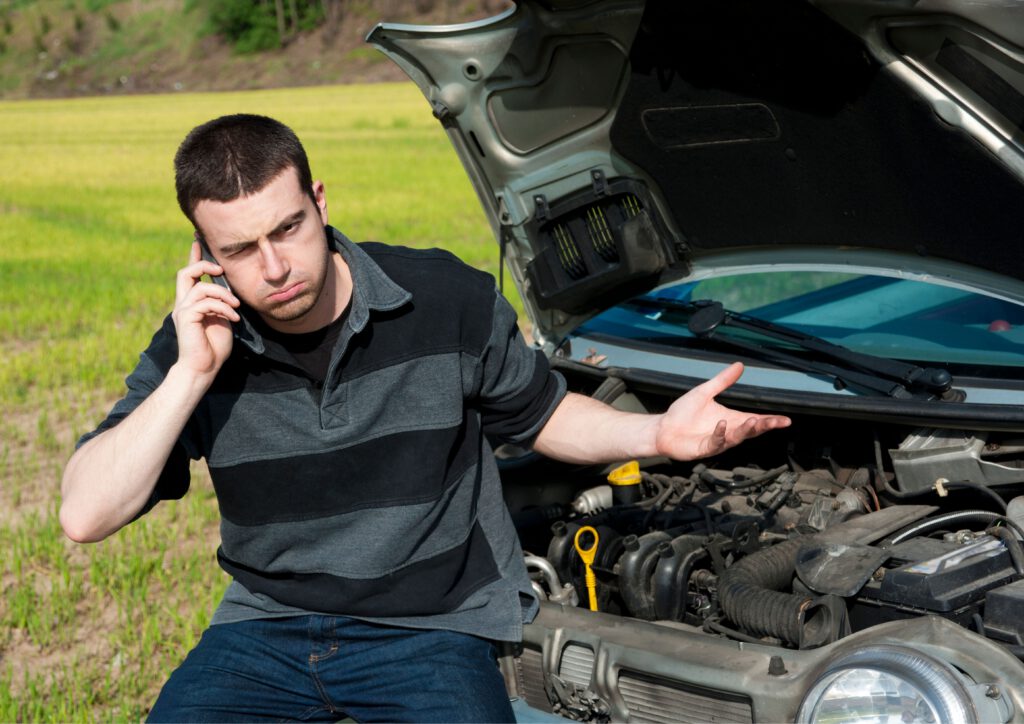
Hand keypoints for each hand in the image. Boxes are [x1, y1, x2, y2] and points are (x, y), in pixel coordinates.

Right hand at [171, 241, 239, 378]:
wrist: (203, 368)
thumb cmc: (214, 347)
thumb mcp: (222, 319)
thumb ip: (222, 304)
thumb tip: (230, 291)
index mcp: (192, 302)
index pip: (190, 274)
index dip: (194, 256)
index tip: (198, 240)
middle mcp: (184, 304)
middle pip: (184, 272)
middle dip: (202, 264)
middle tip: (220, 270)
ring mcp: (183, 310)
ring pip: (201, 287)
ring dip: (223, 294)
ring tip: (236, 306)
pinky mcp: (186, 318)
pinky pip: (206, 303)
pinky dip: (224, 308)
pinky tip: (234, 318)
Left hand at [654, 362, 790, 459]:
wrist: (663, 428)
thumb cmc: (683, 413)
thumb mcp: (704, 392)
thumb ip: (723, 381)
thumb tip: (740, 364)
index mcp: (731, 419)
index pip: (755, 419)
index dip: (770, 420)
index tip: (786, 420)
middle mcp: (727, 431)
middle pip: (751, 430)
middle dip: (764, 426)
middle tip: (778, 422)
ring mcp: (717, 441)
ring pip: (736, 438)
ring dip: (745, 430)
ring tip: (754, 421)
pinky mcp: (704, 448)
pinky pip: (715, 442)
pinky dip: (720, 434)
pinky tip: (722, 424)